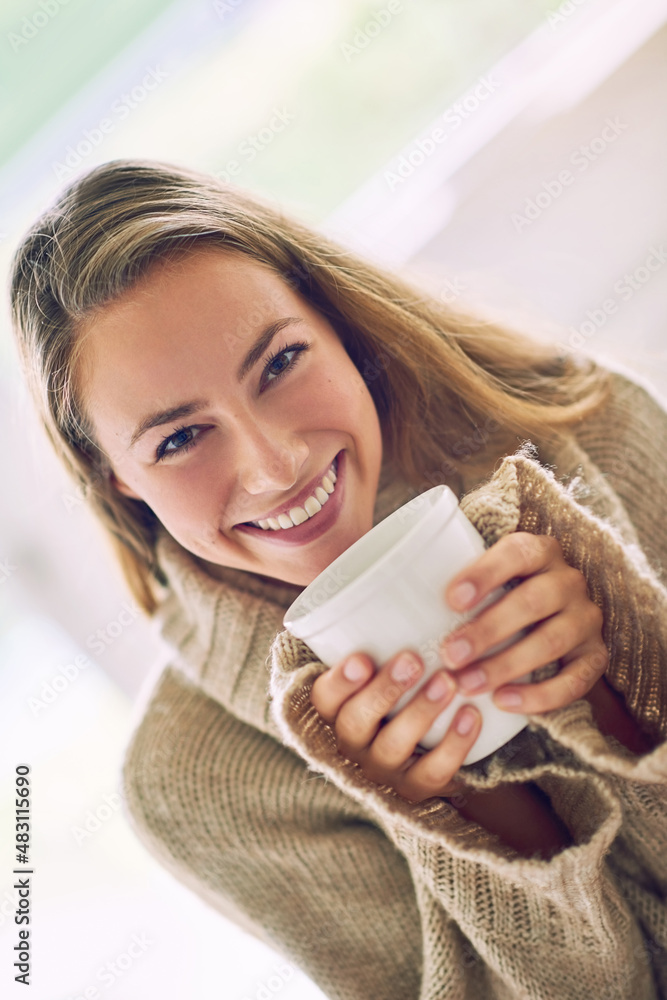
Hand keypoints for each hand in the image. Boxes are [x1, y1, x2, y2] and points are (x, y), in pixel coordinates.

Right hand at [310, 648, 479, 802]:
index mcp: (331, 712)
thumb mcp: (371, 667)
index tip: (362, 657)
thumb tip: (399, 561)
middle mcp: (349, 745)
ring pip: (394, 747)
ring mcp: (382, 770)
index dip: (339, 682)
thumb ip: (372, 631)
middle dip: (384, 691)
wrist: (415, 755)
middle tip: (412, 658)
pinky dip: (455, 745)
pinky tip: (472, 714)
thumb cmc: (388, 690)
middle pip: (355, 722)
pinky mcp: (415, 788)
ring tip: (448, 680)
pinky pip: (433, 772)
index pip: (322, 699)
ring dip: (421, 712)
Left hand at [440, 532, 608, 713]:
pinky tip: (504, 701)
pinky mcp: (595, 656)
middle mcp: (568, 580)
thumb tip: (388, 600)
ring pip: (552, 641)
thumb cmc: (498, 597)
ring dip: (506, 665)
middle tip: (449, 655)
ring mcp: (586, 619)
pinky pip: (575, 679)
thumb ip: (452, 584)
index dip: (486, 574)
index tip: (451, 600)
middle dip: (488, 630)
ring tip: (467, 684)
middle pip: (533, 601)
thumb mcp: (484, 580)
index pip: (518, 552)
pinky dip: (540, 695)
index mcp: (539, 551)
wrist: (550, 619)